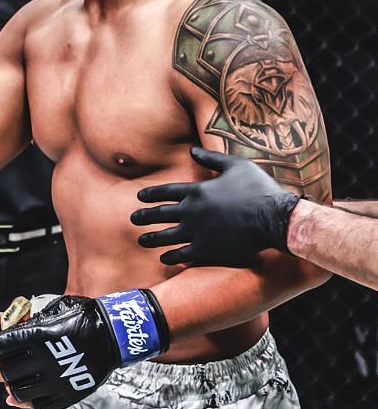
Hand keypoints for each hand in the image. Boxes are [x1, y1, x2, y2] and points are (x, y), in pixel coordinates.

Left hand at [0, 289, 168, 408]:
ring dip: (12, 386)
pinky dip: (30, 402)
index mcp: (38, 335)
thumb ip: (25, 316)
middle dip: (1, 367)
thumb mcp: (52, 308)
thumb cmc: (84, 317)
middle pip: (6, 370)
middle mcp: (44, 359)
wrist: (114, 333)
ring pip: (19, 391)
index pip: (2, 346)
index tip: (0, 345)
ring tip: (15, 380)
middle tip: (3, 364)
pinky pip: (41, 405)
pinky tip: (30, 394)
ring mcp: (56, 379)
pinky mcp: (68, 394)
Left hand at [132, 146, 300, 264]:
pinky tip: (164, 258)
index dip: (150, 195)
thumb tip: (192, 150)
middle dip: (144, 216)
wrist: (275, 218)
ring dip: (151, 238)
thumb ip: (211, 159)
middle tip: (132, 219)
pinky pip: (182, 254)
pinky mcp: (207, 249)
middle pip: (160, 214)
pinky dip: (171, 256)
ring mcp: (197, 231)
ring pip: (166, 236)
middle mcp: (192, 211)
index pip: (165, 192)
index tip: (139, 198)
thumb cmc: (259, 189)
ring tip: (141, 240)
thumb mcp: (235, 166)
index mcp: (197, 190)